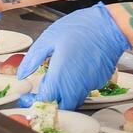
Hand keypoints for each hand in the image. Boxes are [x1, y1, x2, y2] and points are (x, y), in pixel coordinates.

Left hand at [16, 3, 130, 110]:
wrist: (110, 25)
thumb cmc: (80, 28)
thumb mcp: (49, 38)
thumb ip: (33, 58)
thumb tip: (22, 74)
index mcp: (60, 77)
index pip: (45, 101)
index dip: (35, 101)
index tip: (30, 95)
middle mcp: (76, 87)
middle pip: (61, 106)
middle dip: (51, 101)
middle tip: (46, 86)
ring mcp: (90, 85)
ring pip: (74, 99)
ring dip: (64, 93)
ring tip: (61, 72)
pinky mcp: (100, 81)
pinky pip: (85, 89)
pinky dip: (77, 84)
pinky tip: (76, 66)